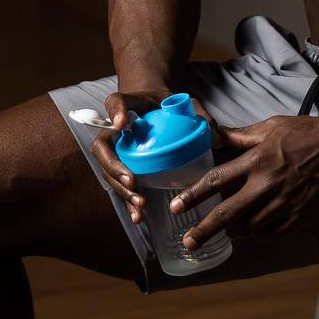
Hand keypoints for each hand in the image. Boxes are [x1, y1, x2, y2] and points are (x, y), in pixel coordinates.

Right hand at [89, 89, 226, 226]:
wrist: (157, 112)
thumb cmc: (168, 107)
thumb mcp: (185, 103)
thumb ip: (199, 114)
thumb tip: (216, 137)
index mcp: (129, 105)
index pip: (115, 102)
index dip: (115, 112)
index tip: (122, 124)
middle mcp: (115, 129)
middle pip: (103, 146)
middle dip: (114, 166)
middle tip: (131, 180)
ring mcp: (115, 150)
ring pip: (108, 171)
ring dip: (121, 189)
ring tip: (140, 204)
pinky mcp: (123, 169)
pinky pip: (120, 186)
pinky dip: (128, 202)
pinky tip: (140, 216)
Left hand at [168, 114, 318, 249]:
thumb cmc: (309, 132)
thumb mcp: (273, 126)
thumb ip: (243, 137)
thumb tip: (217, 135)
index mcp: (257, 160)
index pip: (217, 180)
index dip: (194, 195)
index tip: (177, 207)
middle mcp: (267, 184)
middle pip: (228, 213)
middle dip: (204, 230)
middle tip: (188, 242)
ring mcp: (285, 203)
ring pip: (250, 228)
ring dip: (236, 230)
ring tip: (230, 228)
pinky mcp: (301, 217)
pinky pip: (273, 234)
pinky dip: (262, 233)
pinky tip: (258, 228)